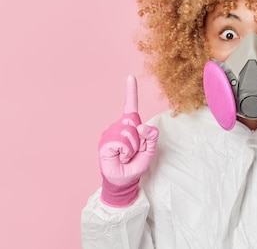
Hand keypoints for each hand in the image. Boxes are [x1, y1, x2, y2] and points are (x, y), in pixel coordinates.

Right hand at [98, 75, 158, 206]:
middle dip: (139, 139)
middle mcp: (118, 126)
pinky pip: (120, 141)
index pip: (130, 105)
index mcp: (130, 125)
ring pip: (128, 132)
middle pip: (134, 122)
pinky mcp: (105, 142)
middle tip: (133, 151)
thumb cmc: (135, 164)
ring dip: (132, 147)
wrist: (123, 181)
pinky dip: (125, 151)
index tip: (130, 77)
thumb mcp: (149, 150)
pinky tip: (120, 157)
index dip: (131, 91)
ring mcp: (110, 133)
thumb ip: (151, 136)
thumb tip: (142, 126)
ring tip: (126, 155)